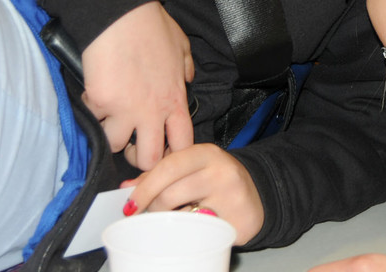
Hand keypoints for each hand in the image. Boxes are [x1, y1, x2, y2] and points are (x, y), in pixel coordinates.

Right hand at [80, 1, 194, 169]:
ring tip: (109, 116)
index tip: (162, 150)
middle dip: (139, 158)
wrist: (121, 13)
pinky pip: (93, 117)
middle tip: (131, 142)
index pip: (182, 146)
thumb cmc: (151, 24)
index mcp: (174, 100)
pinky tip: (96, 92)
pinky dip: (92, 109)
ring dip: (110, 133)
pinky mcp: (100, 102)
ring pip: (115, 145)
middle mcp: (152, 112)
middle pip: (149, 160)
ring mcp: (125, 110)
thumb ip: (186, 68)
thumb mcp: (181, 45)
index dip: (173, 155)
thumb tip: (187, 79)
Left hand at [122, 143, 263, 244]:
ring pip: (184, 215)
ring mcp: (231, 197)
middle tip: (147, 216)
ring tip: (172, 220)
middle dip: (153, 207)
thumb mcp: (192, 169)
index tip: (129, 205)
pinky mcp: (238, 221)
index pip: (168, 166)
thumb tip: (127, 188)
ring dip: (170, 222)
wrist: (258, 194)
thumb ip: (161, 175)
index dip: (145, 186)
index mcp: (206, 153)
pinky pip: (202, 232)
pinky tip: (192, 229)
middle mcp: (221, 170)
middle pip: (172, 192)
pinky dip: (190, 233)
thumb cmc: (217, 181)